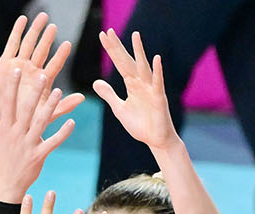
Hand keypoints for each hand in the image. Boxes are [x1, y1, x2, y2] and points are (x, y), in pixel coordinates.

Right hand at [0, 11, 84, 124]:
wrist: (5, 125)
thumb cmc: (27, 123)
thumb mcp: (47, 114)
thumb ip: (64, 105)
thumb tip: (82, 97)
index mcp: (43, 82)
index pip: (54, 65)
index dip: (60, 55)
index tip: (68, 44)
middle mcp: (32, 71)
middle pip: (42, 51)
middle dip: (47, 38)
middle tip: (54, 26)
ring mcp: (19, 66)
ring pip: (29, 44)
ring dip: (35, 30)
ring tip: (43, 17)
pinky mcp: (5, 63)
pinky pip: (12, 44)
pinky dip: (17, 32)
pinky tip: (23, 20)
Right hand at [0, 66, 77, 201]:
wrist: (4, 186)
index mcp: (4, 129)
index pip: (8, 103)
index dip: (12, 86)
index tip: (16, 70)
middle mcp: (17, 135)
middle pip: (27, 109)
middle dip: (35, 92)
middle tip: (43, 76)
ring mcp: (28, 145)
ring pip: (41, 122)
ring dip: (50, 107)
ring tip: (59, 92)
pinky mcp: (39, 156)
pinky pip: (53, 142)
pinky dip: (63, 133)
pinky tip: (72, 122)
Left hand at [92, 30, 177, 153]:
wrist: (156, 140)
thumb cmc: (141, 125)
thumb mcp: (119, 109)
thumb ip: (109, 95)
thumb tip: (95, 82)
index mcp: (131, 84)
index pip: (119, 63)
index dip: (111, 50)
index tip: (102, 35)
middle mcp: (141, 83)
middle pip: (127, 62)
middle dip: (118, 47)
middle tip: (109, 31)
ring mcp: (150, 89)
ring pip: (143, 67)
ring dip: (139, 52)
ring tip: (135, 35)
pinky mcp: (159, 99)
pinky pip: (158, 83)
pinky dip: (158, 72)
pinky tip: (157, 59)